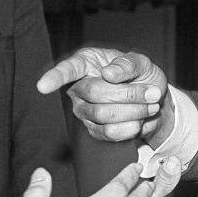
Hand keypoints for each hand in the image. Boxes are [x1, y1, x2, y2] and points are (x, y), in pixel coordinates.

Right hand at [36, 46, 170, 142]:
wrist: (154, 100)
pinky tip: (140, 119)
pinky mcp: (94, 130)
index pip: (67, 70)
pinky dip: (132, 127)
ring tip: (151, 105)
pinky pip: (110, 133)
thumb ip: (128, 64)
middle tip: (153, 93)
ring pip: (103, 115)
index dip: (54, 77)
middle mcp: (79, 87)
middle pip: (95, 93)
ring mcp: (84, 111)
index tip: (43, 86)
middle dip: (130, 94)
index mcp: (86, 63)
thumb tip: (108, 73)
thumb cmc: (142, 75)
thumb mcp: (142, 63)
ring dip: (135, 111)